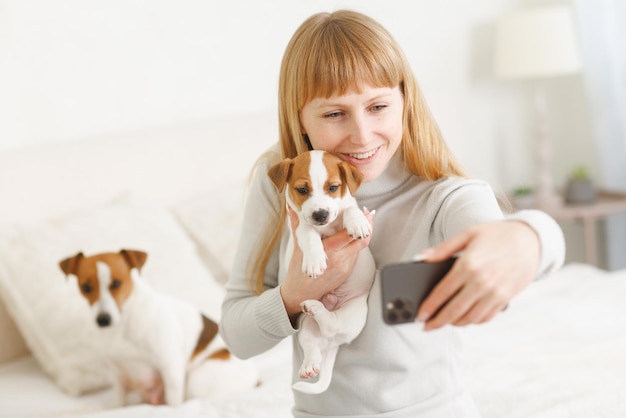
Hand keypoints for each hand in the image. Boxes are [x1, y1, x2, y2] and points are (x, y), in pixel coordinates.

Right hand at [280, 207, 373, 319]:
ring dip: (362, 235)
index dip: (359, 223)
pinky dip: (355, 245)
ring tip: (365, 221)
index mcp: (328, 251)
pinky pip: (354, 255)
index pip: (349, 235)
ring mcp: (345, 267)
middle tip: (370, 214)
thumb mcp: (297, 245)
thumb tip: (291, 206)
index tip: (365, 212)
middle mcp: (339, 259)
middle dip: (367, 227)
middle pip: (361, 242)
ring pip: (359, 248)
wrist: (301, 294)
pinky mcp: (347, 272)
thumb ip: (297, 223)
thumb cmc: (297, 271)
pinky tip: (354, 236)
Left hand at [416, 221, 539, 330]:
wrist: (531, 239)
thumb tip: (420, 258)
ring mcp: (495, 293)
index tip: (420, 315)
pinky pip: (486, 317)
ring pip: (470, 318)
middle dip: (437, 321)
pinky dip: (473, 321)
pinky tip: (464, 318)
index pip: (442, 292)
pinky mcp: (506, 299)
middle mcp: (481, 282)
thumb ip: (442, 249)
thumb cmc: (496, 235)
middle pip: (454, 310)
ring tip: (444, 321)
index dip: (429, 307)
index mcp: (468, 265)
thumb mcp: (468, 234)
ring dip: (455, 323)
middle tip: (427, 326)